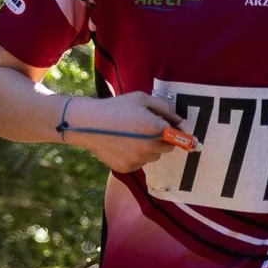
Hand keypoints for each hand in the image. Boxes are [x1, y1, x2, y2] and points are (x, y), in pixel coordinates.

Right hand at [60, 90, 187, 174]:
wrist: (88, 124)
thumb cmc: (116, 107)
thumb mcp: (141, 99)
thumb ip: (164, 108)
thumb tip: (179, 120)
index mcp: (156, 129)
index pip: (178, 137)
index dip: (175, 133)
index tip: (168, 130)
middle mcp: (150, 147)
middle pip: (167, 148)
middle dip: (161, 140)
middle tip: (146, 130)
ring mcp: (139, 160)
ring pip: (153, 157)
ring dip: (149, 149)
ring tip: (132, 137)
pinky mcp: (128, 168)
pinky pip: (139, 163)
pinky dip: (136, 157)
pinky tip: (123, 146)